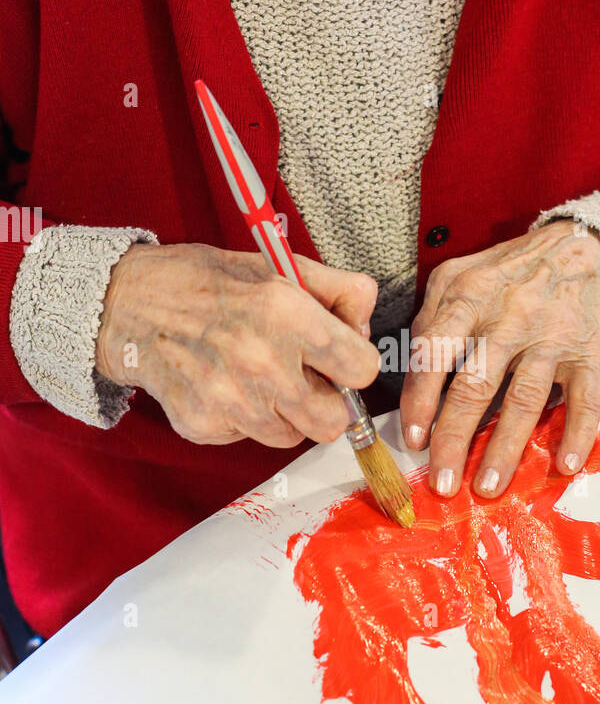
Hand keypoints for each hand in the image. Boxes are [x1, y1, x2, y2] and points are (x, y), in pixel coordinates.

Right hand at [95, 242, 380, 446]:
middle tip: (303, 379)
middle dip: (326, 403)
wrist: (130, 306)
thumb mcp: (278, 266)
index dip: (353, 365)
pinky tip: (224, 384)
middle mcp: (264, 362)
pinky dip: (244, 419)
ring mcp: (233, 401)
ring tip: (256, 376)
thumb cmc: (206, 283)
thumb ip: (338, 290)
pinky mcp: (206, 426)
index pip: (362, 369)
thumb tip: (366, 325)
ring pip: (292, 436)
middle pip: (334, 421)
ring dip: (284, 414)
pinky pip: (249, 438)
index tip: (339, 360)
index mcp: (288, 314)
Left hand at [400, 221, 599, 496]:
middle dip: (455, 440)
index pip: (435, 354)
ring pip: (524, 400)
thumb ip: (431, 318)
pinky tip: (564, 466)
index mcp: (469, 298)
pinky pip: (585, 400)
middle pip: (475, 387)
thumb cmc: (512, 272)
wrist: (587, 249)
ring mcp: (551, 339)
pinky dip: (577, 434)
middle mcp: (509, 320)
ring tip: (489, 486)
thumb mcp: (459, 275)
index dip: (420, 401)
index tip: (413, 440)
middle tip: (443, 484)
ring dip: (505, 448)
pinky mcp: (588, 354)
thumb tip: (408, 373)